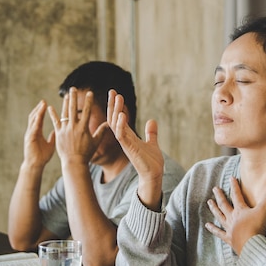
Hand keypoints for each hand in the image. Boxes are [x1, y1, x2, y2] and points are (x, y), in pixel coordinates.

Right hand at [23, 100, 55, 169]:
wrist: (35, 165)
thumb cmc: (42, 156)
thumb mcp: (50, 144)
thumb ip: (53, 136)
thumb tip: (58, 130)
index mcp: (36, 132)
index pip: (38, 119)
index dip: (42, 111)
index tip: (46, 103)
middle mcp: (32, 131)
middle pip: (34, 117)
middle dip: (39, 108)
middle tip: (43, 101)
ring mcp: (29, 134)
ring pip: (33, 120)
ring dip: (38, 112)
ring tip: (42, 104)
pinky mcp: (29, 138)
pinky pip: (33, 127)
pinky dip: (36, 121)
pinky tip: (39, 116)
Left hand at [47, 87, 106, 164]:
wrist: (74, 162)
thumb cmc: (86, 153)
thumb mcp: (96, 142)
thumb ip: (102, 131)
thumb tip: (109, 123)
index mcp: (83, 128)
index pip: (87, 111)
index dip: (88, 101)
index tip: (89, 93)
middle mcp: (74, 127)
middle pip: (73, 109)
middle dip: (74, 97)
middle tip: (73, 88)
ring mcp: (65, 130)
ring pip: (64, 113)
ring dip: (65, 103)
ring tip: (66, 95)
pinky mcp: (59, 133)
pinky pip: (55, 121)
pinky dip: (52, 114)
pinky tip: (50, 107)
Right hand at [107, 89, 163, 209]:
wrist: (154, 175)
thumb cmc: (151, 162)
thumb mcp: (152, 143)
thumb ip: (151, 132)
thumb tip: (152, 120)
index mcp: (129, 136)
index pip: (119, 118)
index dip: (116, 106)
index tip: (115, 94)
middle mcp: (125, 138)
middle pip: (114, 118)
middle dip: (113, 105)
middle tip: (112, 91)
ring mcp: (126, 143)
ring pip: (116, 124)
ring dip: (116, 111)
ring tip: (117, 98)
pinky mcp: (129, 149)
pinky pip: (121, 135)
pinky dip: (120, 125)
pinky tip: (121, 115)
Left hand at [205, 176, 265, 253]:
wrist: (251, 246)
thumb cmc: (257, 228)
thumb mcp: (264, 210)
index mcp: (241, 210)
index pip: (236, 195)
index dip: (234, 186)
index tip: (231, 178)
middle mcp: (233, 218)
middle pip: (224, 204)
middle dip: (220, 196)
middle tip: (214, 189)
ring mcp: (230, 228)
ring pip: (219, 216)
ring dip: (214, 209)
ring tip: (209, 203)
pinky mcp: (229, 239)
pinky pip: (219, 233)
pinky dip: (213, 229)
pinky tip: (207, 226)